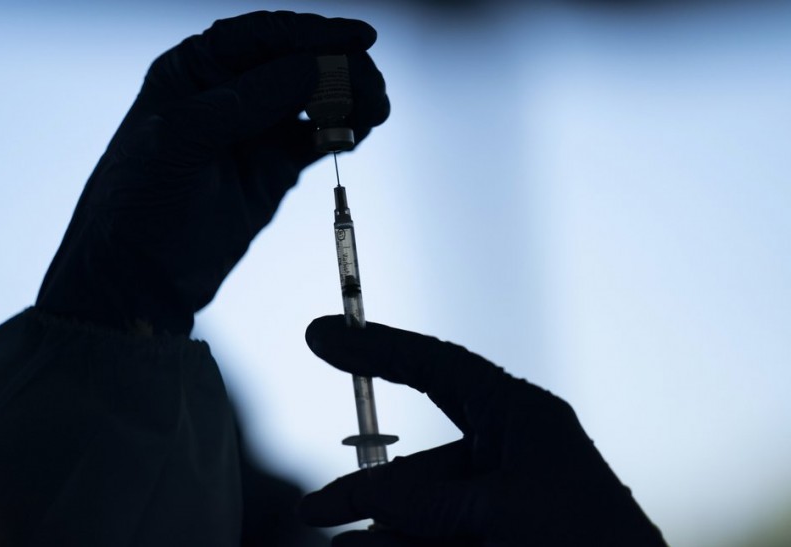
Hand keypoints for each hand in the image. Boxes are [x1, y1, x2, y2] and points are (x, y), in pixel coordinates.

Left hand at [36, 11, 388, 334]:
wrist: (137, 276)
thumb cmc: (138, 202)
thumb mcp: (182, 141)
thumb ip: (245, 101)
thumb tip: (312, 67)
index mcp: (194, 70)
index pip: (261, 36)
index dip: (312, 33)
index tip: (360, 39)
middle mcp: (227, 93)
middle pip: (296, 63)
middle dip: (338, 68)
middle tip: (373, 86)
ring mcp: (253, 132)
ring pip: (313, 100)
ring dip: (347, 99)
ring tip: (376, 108)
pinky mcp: (273, 169)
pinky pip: (316, 140)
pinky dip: (342, 133)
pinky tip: (361, 131)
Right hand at [299, 316, 665, 546]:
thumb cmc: (587, 544)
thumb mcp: (501, 510)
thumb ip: (421, 500)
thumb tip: (356, 500)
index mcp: (519, 418)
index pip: (436, 368)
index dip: (375, 350)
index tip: (319, 337)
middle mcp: (504, 454)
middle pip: (416, 464)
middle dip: (364, 492)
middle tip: (312, 513)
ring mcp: (497, 503)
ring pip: (419, 511)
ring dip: (382, 533)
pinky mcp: (491, 536)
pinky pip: (431, 536)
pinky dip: (403, 544)